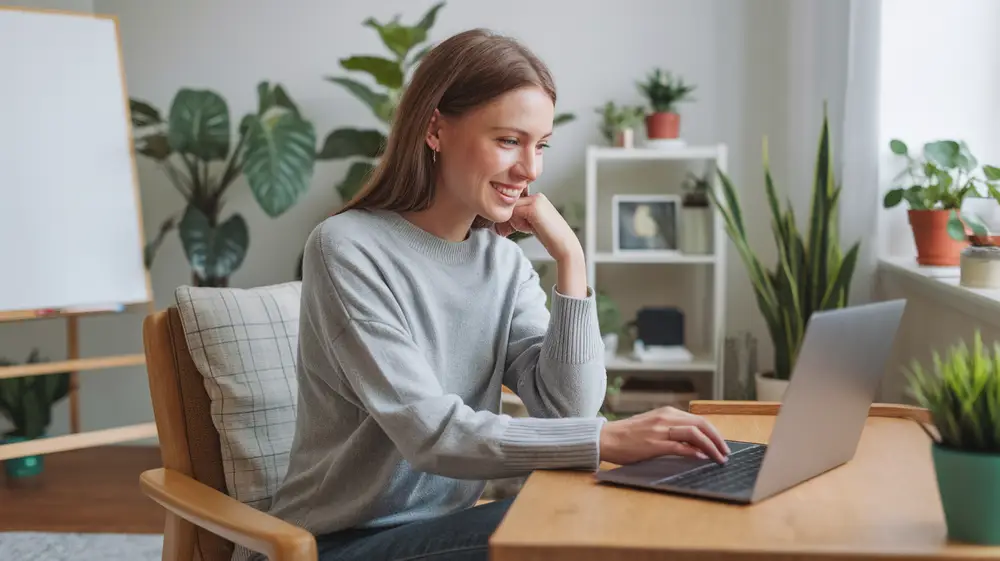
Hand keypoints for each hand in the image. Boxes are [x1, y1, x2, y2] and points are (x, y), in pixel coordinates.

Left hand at [496, 192, 581, 262]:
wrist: (564, 244)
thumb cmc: (549, 236)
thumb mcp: (531, 223)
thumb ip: (519, 217)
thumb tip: (499, 219)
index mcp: (537, 198)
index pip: (513, 204)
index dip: (512, 217)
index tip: (515, 227)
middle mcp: (537, 196)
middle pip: (510, 206)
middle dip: (512, 220)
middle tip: (525, 229)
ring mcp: (536, 200)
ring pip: (511, 209)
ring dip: (516, 223)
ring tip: (530, 228)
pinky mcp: (534, 207)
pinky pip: (514, 214)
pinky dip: (519, 225)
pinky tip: (532, 228)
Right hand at [599, 406, 731, 464]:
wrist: (606, 438)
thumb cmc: (628, 435)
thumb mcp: (653, 425)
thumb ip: (672, 430)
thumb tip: (693, 444)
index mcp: (667, 412)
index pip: (699, 419)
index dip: (714, 432)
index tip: (722, 444)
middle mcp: (666, 417)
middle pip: (701, 424)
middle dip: (718, 439)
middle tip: (726, 452)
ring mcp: (660, 430)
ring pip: (694, 433)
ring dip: (711, 446)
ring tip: (719, 458)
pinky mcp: (654, 444)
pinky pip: (680, 446)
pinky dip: (694, 452)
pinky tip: (702, 458)